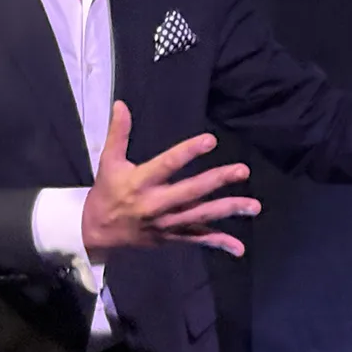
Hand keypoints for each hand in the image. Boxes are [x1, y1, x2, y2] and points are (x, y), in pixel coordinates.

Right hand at [82, 102, 260, 258]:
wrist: (98, 233)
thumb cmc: (107, 193)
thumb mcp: (108, 162)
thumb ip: (118, 133)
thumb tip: (122, 104)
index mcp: (141, 182)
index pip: (167, 165)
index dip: (188, 152)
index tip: (210, 140)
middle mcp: (156, 204)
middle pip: (192, 191)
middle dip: (218, 181)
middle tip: (242, 170)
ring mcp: (167, 223)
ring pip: (201, 216)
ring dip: (228, 210)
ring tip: (253, 205)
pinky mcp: (172, 237)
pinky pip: (198, 239)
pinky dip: (219, 243)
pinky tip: (239, 247)